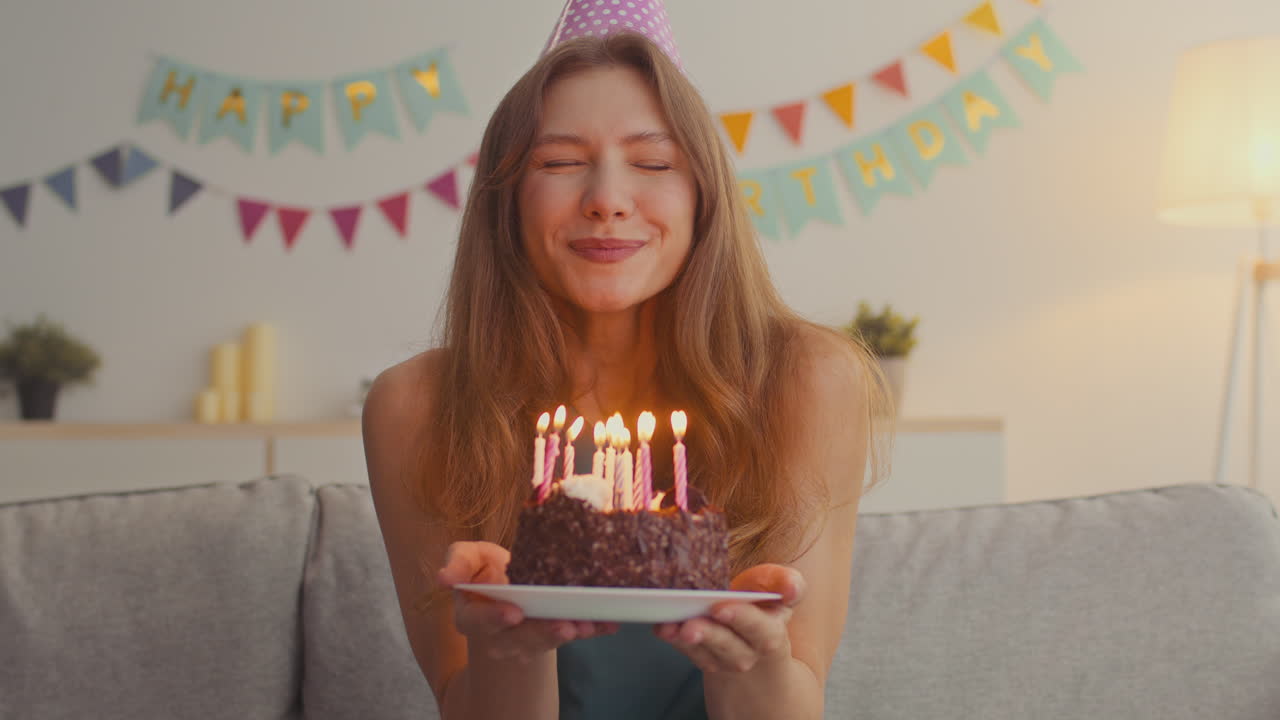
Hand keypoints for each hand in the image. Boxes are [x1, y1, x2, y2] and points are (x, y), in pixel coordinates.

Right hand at [436, 541, 617, 662]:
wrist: (507, 588)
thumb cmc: (484, 569)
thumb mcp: (468, 559)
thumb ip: (458, 563)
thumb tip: (443, 577)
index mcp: (473, 615)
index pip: (479, 622)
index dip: (495, 619)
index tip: (514, 613)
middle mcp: (500, 634)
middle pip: (520, 638)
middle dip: (544, 633)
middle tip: (564, 626)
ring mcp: (528, 638)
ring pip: (549, 640)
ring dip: (571, 632)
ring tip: (588, 623)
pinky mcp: (555, 633)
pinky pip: (575, 633)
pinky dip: (594, 629)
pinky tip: (609, 623)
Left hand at [654, 564, 804, 673]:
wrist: (751, 642)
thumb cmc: (763, 607)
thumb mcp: (778, 590)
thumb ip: (786, 582)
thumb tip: (792, 588)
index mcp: (771, 633)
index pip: (760, 630)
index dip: (741, 619)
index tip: (721, 608)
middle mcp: (748, 652)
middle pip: (728, 646)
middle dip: (708, 635)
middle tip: (690, 626)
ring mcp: (722, 660)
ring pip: (703, 653)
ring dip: (684, 641)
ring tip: (669, 627)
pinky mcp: (700, 658)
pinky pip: (685, 652)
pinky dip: (672, 639)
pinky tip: (662, 626)